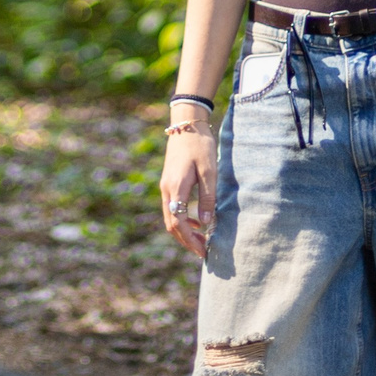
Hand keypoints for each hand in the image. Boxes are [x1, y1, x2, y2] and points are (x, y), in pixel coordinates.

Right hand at [160, 125, 217, 258]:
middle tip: (203, 251)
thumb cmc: (200, 146)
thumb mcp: (209, 172)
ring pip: (170, 217)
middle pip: (171, 224)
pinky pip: (172, 207)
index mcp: (176, 188)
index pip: (179, 223)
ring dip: (184, 231)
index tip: (203, 251)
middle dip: (186, 240)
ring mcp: (165, 186)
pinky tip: (197, 221)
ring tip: (201, 239)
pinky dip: (183, 219)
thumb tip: (206, 224)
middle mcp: (166, 189)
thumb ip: (207, 198)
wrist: (186, 124)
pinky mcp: (169, 182)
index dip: (190, 240)